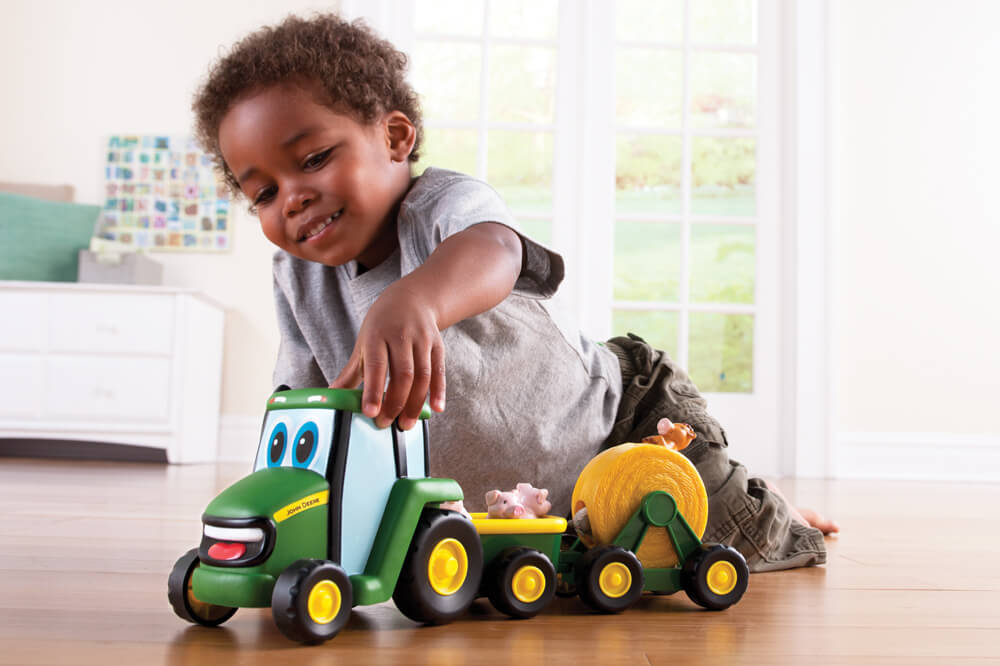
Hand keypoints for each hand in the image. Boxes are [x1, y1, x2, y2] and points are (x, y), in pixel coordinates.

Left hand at [329, 282, 445, 429]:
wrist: (411, 299)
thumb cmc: (382, 326)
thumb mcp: (363, 344)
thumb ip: (351, 372)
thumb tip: (332, 395)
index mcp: (377, 335)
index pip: (376, 366)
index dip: (373, 391)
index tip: (370, 413)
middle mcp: (401, 335)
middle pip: (402, 374)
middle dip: (395, 403)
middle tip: (386, 424)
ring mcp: (421, 339)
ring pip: (422, 375)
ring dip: (415, 403)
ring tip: (406, 424)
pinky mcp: (437, 344)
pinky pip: (439, 371)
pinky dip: (439, 391)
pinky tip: (436, 408)